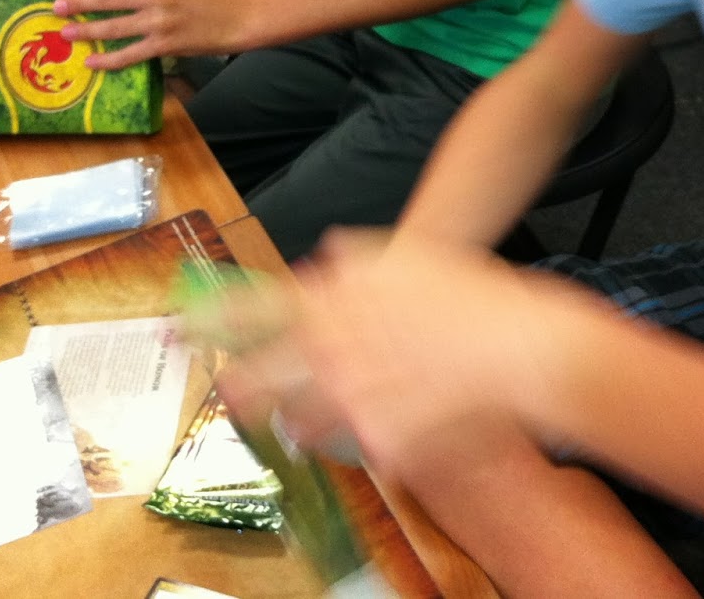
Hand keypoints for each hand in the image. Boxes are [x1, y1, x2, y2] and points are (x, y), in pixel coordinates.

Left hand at [44, 0, 253, 64]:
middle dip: (77, 2)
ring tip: (65, 34)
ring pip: (113, 26)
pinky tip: (92, 62)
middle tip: (56, 6)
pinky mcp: (164, 43)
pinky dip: (108, 59)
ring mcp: (158, 19)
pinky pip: (129, 53)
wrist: (237, 16)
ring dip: (86, 31)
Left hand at [220, 230, 565, 477]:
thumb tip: (325, 258)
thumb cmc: (470, 296)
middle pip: (262, 379)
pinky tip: (383, 426)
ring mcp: (355, 400)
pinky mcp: (380, 442)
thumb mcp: (406, 256)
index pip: (255, 309)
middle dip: (242, 389)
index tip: (181, 331)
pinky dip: (359, 438)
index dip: (212, 320)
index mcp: (334, 302)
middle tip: (233, 394)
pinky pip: (353, 446)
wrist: (521, 348)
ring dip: (301, 420)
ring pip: (302, 424)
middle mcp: (333, 352)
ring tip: (313, 416)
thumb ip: (356, 258)